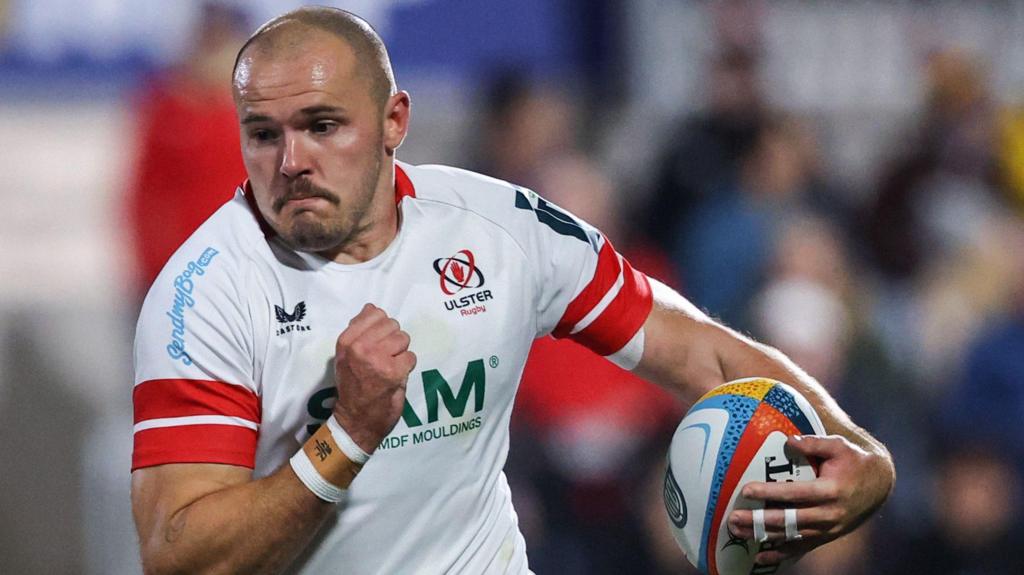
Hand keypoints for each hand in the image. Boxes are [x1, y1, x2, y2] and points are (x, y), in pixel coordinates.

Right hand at [332, 303, 416, 453]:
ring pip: (403, 339)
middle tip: (384, 358)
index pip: (375, 314)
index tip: (377, 343)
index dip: (382, 328)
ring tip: (389, 367)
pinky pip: (411, 357)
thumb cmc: (353, 386)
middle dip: (393, 340)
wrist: (356, 420)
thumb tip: (371, 308)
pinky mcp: (393, 372)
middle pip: (392, 325)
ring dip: (401, 353)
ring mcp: (377, 359)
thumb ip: (359, 330)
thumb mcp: (347, 355)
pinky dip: (407, 367)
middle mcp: (360, 347)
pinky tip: (395, 377)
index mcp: (346, 341)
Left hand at [727, 434, 894, 564]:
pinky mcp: (826, 537)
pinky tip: (760, 556)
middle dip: (758, 520)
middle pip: (788, 520)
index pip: (795, 493)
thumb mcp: (838, 446)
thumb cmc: (854, 461)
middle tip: (733, 518)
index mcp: (830, 491)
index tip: (746, 490)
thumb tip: (788, 441)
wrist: (879, 485)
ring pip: (791, 536)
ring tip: (737, 532)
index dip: (770, 493)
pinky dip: (780, 553)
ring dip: (763, 536)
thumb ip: (813, 443)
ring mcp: (827, 529)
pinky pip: (800, 548)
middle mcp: (828, 514)